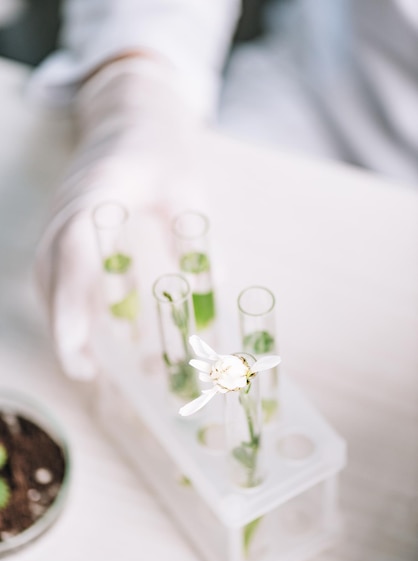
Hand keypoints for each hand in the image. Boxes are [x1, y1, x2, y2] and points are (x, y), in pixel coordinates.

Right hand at [36, 56, 202, 379]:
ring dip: (62, 319)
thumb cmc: (160, 147)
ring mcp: (60, 216)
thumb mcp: (187, 187)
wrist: (129, 112)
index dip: (72, 299)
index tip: (77, 344)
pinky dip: (67, 302)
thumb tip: (215, 289)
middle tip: (87, 372)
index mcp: (98, 193)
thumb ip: (196, 237)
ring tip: (89, 362)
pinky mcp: (64, 224)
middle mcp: (68, 208)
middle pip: (49, 272)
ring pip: (47, 276)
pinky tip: (91, 327)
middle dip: (62, 326)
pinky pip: (55, 269)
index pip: (72, 250)